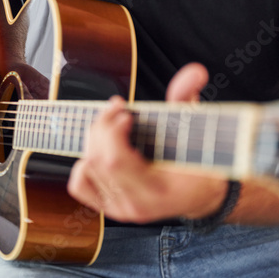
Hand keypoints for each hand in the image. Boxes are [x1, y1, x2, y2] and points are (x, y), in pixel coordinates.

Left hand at [67, 63, 227, 222]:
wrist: (199, 195)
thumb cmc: (199, 162)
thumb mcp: (198, 130)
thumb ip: (189, 98)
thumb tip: (194, 71)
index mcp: (159, 190)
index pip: (115, 161)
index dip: (112, 131)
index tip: (125, 113)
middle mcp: (135, 205)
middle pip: (97, 160)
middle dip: (102, 126)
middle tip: (116, 109)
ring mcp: (119, 208)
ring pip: (86, 167)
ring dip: (94, 138)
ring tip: (110, 123)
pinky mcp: (108, 206)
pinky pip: (79, 185)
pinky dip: (83, 162)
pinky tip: (100, 148)